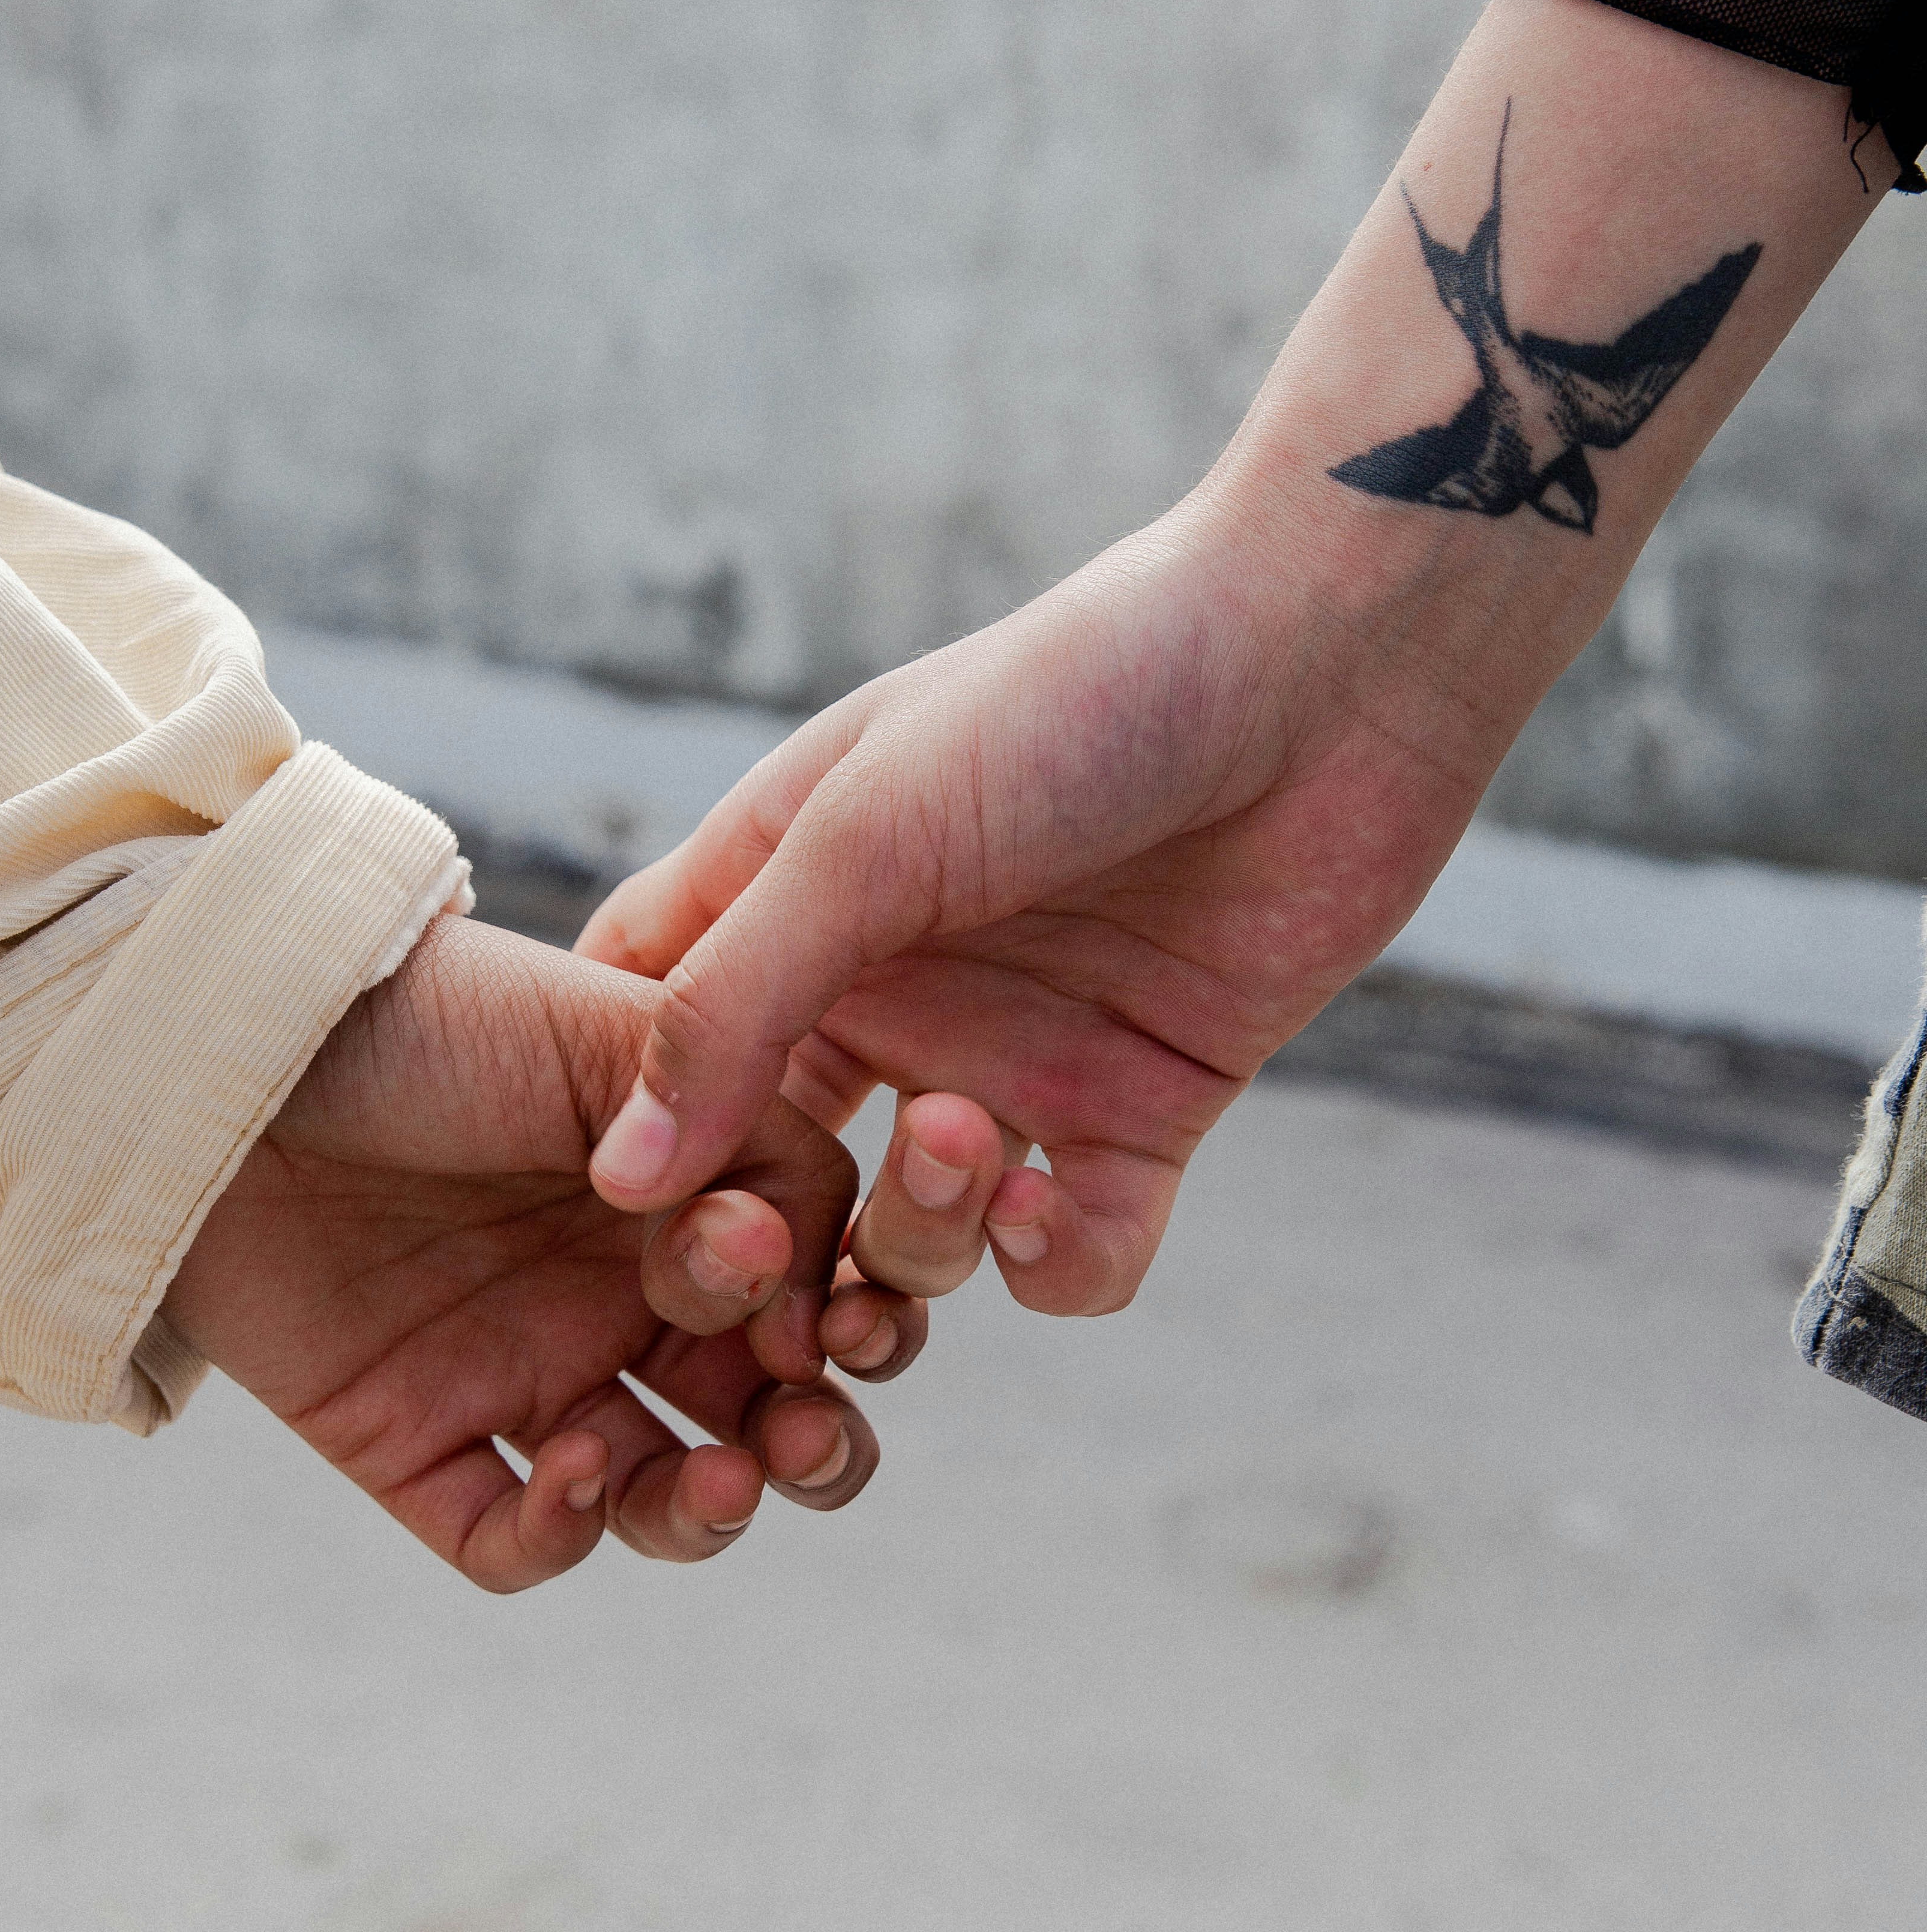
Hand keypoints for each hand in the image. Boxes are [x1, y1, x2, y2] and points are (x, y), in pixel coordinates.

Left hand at [163, 912, 924, 1590]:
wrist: (229, 1043)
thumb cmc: (424, 1013)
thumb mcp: (607, 1034)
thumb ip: (735, 1125)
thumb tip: (792, 1256)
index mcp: (681, 1191)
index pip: (813, 1288)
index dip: (845, 1318)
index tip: (823, 1311)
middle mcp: (615, 1291)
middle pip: (765, 1413)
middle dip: (813, 1441)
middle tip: (799, 1430)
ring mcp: (517, 1371)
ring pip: (658, 1496)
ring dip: (711, 1509)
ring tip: (718, 1477)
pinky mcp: (412, 1441)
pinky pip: (510, 1541)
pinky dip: (560, 1532)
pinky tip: (566, 1465)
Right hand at [578, 507, 1468, 1315]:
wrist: (1323, 665)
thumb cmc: (1071, 698)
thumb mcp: (862, 837)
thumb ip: (731, 1006)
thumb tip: (619, 1178)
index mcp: (788, 901)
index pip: (643, 1036)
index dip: (615, 1127)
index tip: (607, 1201)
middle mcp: (892, 992)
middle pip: (776, 1178)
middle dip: (770, 1244)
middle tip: (780, 1267)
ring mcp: (1017, 1054)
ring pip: (918, 1236)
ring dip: (919, 1240)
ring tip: (966, 1152)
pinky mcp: (1145, 1103)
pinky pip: (1072, 1250)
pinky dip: (1046, 1261)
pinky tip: (1042, 1199)